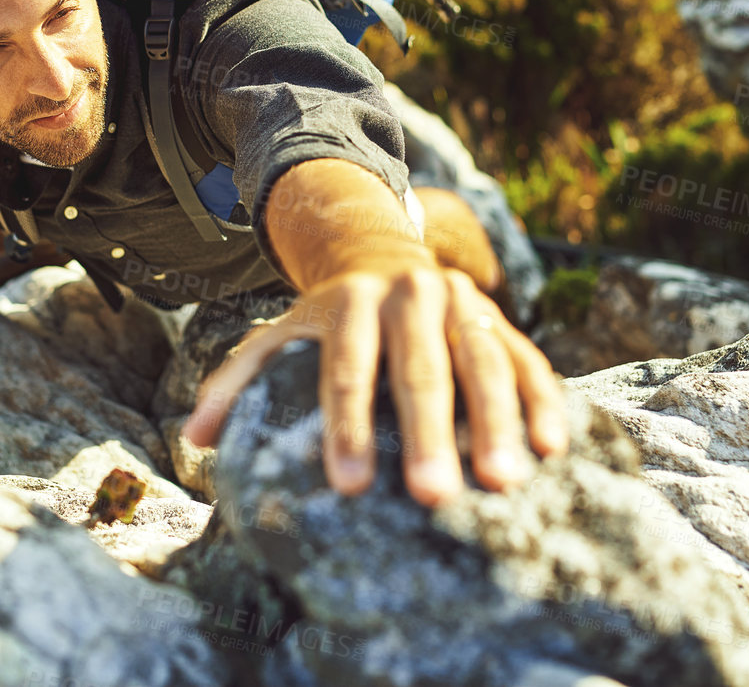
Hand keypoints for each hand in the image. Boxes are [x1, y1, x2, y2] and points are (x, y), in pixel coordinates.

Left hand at [182, 262, 567, 505]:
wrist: (381, 251)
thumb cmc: (324, 319)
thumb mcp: (277, 334)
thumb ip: (237, 382)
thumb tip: (195, 441)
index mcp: (350, 303)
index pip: (346, 369)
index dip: (348, 426)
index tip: (350, 485)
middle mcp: (409, 297)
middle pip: (420, 369)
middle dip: (428, 434)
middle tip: (433, 497)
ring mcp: (460, 304)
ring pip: (483, 362)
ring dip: (496, 423)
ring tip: (504, 483)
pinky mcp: (499, 319)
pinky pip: (527, 358)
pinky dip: (542, 400)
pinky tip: (553, 448)